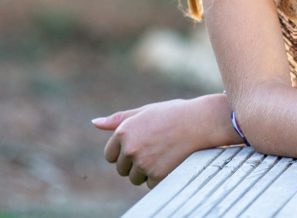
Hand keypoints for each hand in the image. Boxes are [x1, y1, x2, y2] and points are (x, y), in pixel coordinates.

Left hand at [92, 96, 236, 187]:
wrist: (202, 122)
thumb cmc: (174, 114)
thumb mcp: (145, 112)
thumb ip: (118, 119)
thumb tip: (94, 122)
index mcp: (124, 131)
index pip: (111, 156)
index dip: (126, 152)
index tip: (143, 144)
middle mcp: (130, 148)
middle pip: (122, 170)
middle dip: (136, 163)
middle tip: (157, 148)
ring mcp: (143, 162)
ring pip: (135, 178)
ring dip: (147, 171)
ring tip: (165, 153)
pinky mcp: (156, 175)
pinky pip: (149, 184)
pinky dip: (160, 177)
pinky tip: (171, 160)